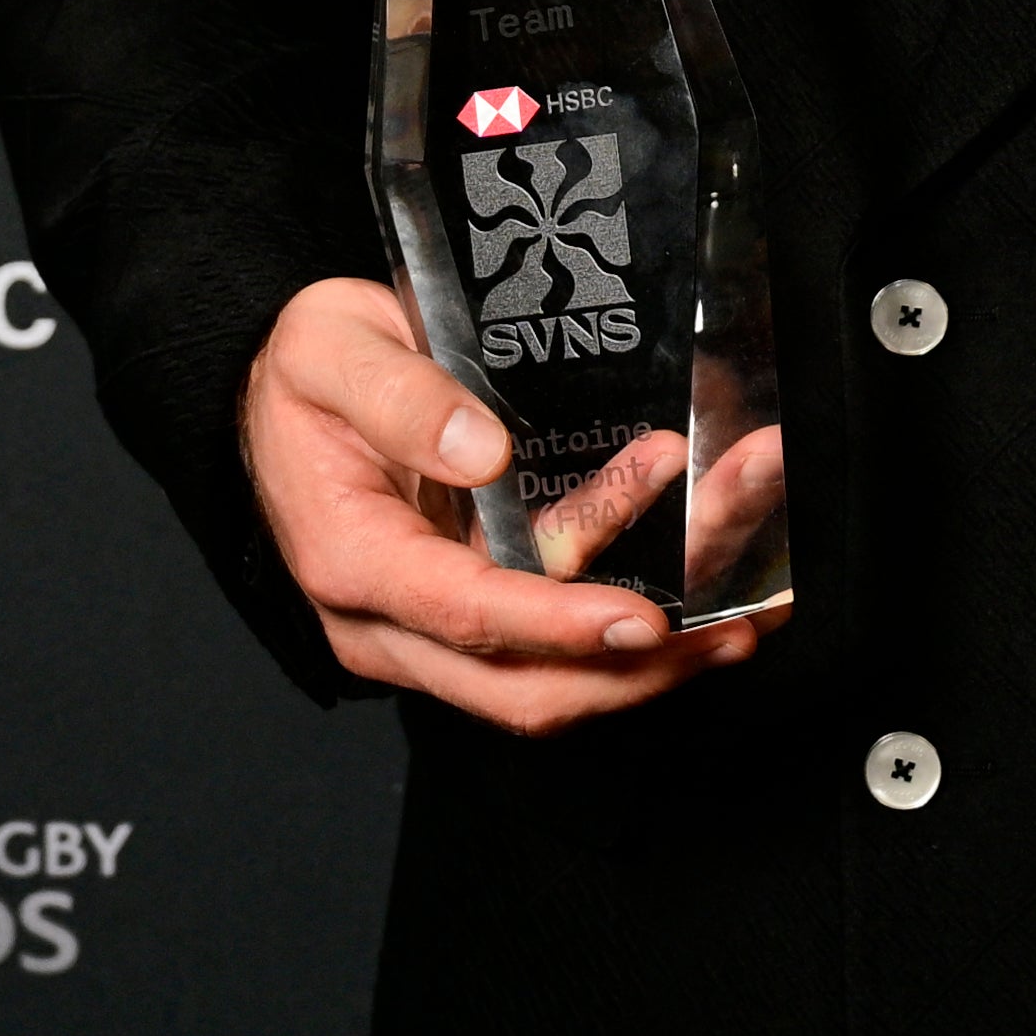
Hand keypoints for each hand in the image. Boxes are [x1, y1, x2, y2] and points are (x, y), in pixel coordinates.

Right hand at [240, 276, 781, 731]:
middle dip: (640, 662)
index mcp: (353, 561)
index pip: (465, 616)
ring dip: (661, 658)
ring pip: (556, 682)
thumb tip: (480, 450)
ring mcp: (436, 633)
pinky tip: (719, 603)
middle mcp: (393, 623)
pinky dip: (643, 637)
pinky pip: (562, 650)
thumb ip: (398, 397)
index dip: (558, 625)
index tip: (642, 618)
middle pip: (523, 685)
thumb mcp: (330, 350)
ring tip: (754, 614)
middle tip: (737, 617)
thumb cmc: (306, 373)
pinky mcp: (477, 621)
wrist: (281, 395)